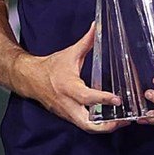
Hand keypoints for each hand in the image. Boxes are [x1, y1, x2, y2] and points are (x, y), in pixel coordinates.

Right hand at [11, 24, 126, 133]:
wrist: (30, 79)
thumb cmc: (50, 67)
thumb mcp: (69, 53)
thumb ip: (87, 42)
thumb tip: (98, 26)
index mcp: (68, 87)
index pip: (86, 97)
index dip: (102, 99)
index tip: (117, 99)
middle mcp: (67, 103)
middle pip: (87, 123)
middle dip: (106, 126)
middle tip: (124, 121)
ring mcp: (67, 113)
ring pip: (86, 127)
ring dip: (104, 128)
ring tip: (121, 122)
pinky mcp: (67, 117)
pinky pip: (83, 124)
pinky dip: (97, 125)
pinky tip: (110, 120)